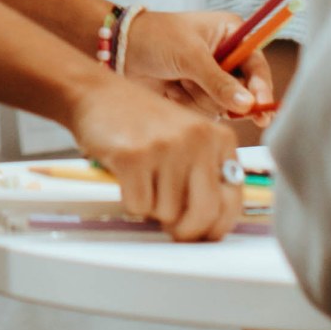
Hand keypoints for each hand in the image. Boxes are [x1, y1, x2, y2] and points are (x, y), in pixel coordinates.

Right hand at [70, 78, 246, 241]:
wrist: (98, 94)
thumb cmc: (142, 123)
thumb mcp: (186, 139)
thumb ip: (205, 175)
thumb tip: (213, 225)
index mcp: (218, 137)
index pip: (232, 199)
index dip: (217, 227)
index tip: (204, 235)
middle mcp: (198, 138)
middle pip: (205, 212)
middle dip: (186, 231)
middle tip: (172, 229)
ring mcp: (166, 145)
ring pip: (168, 213)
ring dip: (152, 208)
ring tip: (143, 179)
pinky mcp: (134, 155)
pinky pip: (139, 206)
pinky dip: (130, 200)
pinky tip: (126, 176)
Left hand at [121, 8, 273, 121]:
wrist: (119, 50)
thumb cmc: (155, 38)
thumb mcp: (189, 56)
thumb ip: (219, 81)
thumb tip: (248, 104)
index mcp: (231, 34)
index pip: (256, 64)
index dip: (261, 87)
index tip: (261, 106)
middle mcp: (225, 56)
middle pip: (244, 91)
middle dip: (227, 97)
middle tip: (228, 109)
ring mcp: (210, 78)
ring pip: (223, 105)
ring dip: (199, 98)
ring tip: (179, 81)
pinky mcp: (196, 95)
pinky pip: (204, 112)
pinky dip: (187, 105)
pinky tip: (171, 90)